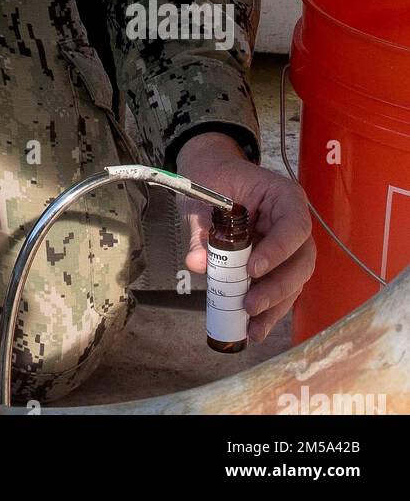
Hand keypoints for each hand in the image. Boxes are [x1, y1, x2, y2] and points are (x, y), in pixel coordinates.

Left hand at [176, 131, 315, 342]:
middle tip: (250, 304)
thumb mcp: (201, 197)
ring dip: (275, 306)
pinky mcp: (277, 262)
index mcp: (282, 196)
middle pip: (301, 259)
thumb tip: (198, 264)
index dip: (279, 250)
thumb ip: (201, 230)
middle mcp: (292, 221)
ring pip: (294, 279)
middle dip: (278, 287)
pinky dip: (268, 309)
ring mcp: (288, 244)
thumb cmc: (210, 178)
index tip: (253, 270)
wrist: (210, 172)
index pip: (294, 225)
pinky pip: (280, 287)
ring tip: (252, 328)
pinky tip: (254, 328)